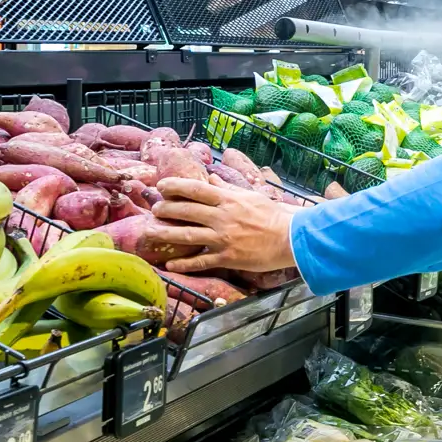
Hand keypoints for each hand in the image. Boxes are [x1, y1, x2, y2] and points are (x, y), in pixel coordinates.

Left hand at [152, 178, 295, 273]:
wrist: (291, 238)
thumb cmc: (274, 216)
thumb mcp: (250, 196)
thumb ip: (228, 188)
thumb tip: (211, 177)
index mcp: (228, 200)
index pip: (196, 189)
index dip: (176, 186)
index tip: (162, 186)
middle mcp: (222, 218)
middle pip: (186, 211)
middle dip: (166, 209)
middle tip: (154, 209)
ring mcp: (223, 239)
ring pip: (187, 235)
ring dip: (165, 233)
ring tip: (149, 232)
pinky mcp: (228, 258)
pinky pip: (201, 261)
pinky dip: (184, 264)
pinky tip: (170, 264)